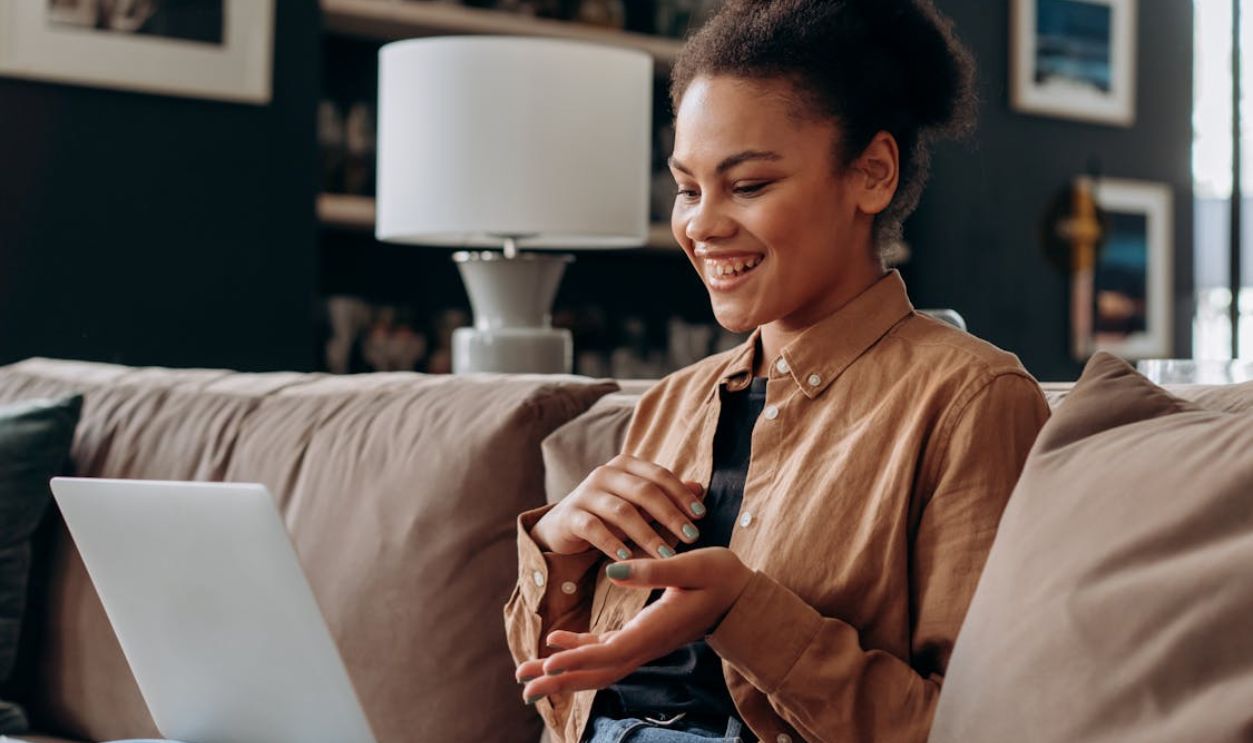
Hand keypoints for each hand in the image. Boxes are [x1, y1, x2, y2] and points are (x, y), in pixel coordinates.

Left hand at [515, 548, 751, 701]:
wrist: (742, 596)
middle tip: (522, 684)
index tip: (548, 662)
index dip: (578, 658)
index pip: (611, 652)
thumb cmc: (721, 576)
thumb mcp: (692, 565)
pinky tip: (555, 645)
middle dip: (559, 679)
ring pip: (596, 667)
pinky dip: (577, 652)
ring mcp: (642, 644)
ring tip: (526, 674)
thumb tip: (612, 574)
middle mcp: (646, 644)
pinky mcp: (641, 637)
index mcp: (656, 629)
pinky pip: (604, 652)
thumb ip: (654, 570)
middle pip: (597, 672)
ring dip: (561, 671)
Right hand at [531, 454, 705, 559]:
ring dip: (648, 535)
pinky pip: (594, 528)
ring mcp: (585, 493)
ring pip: (622, 511)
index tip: (701, 516)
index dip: (681, 494)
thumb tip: (700, 488)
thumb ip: (666, 496)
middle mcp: (605, 474)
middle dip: (671, 515)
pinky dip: (613, 543)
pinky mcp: (569, 515)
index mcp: (625, 465)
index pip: (659, 475)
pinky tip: (628, 559)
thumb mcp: (639, 504)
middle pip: (644, 491)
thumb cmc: (608, 515)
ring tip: (666, 556)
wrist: (563, 527)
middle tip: (692, 537)